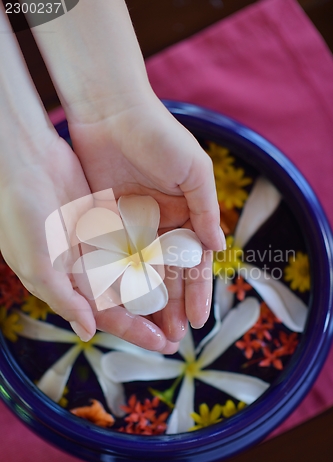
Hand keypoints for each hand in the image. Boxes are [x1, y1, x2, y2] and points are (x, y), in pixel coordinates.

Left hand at [67, 93, 224, 344]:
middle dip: (171, 306)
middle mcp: (161, 225)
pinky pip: (114, 260)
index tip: (198, 320)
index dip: (198, 292)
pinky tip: (121, 307)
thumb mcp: (195, 171)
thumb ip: (207, 210)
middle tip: (172, 338)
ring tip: (150, 332)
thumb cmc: (159, 136)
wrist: (111, 111)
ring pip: (141, 274)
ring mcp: (133, 226)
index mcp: (187, 214)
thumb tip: (218, 247)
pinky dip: (118, 284)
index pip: (195, 262)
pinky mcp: (106, 223)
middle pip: (168, 275)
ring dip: (146, 303)